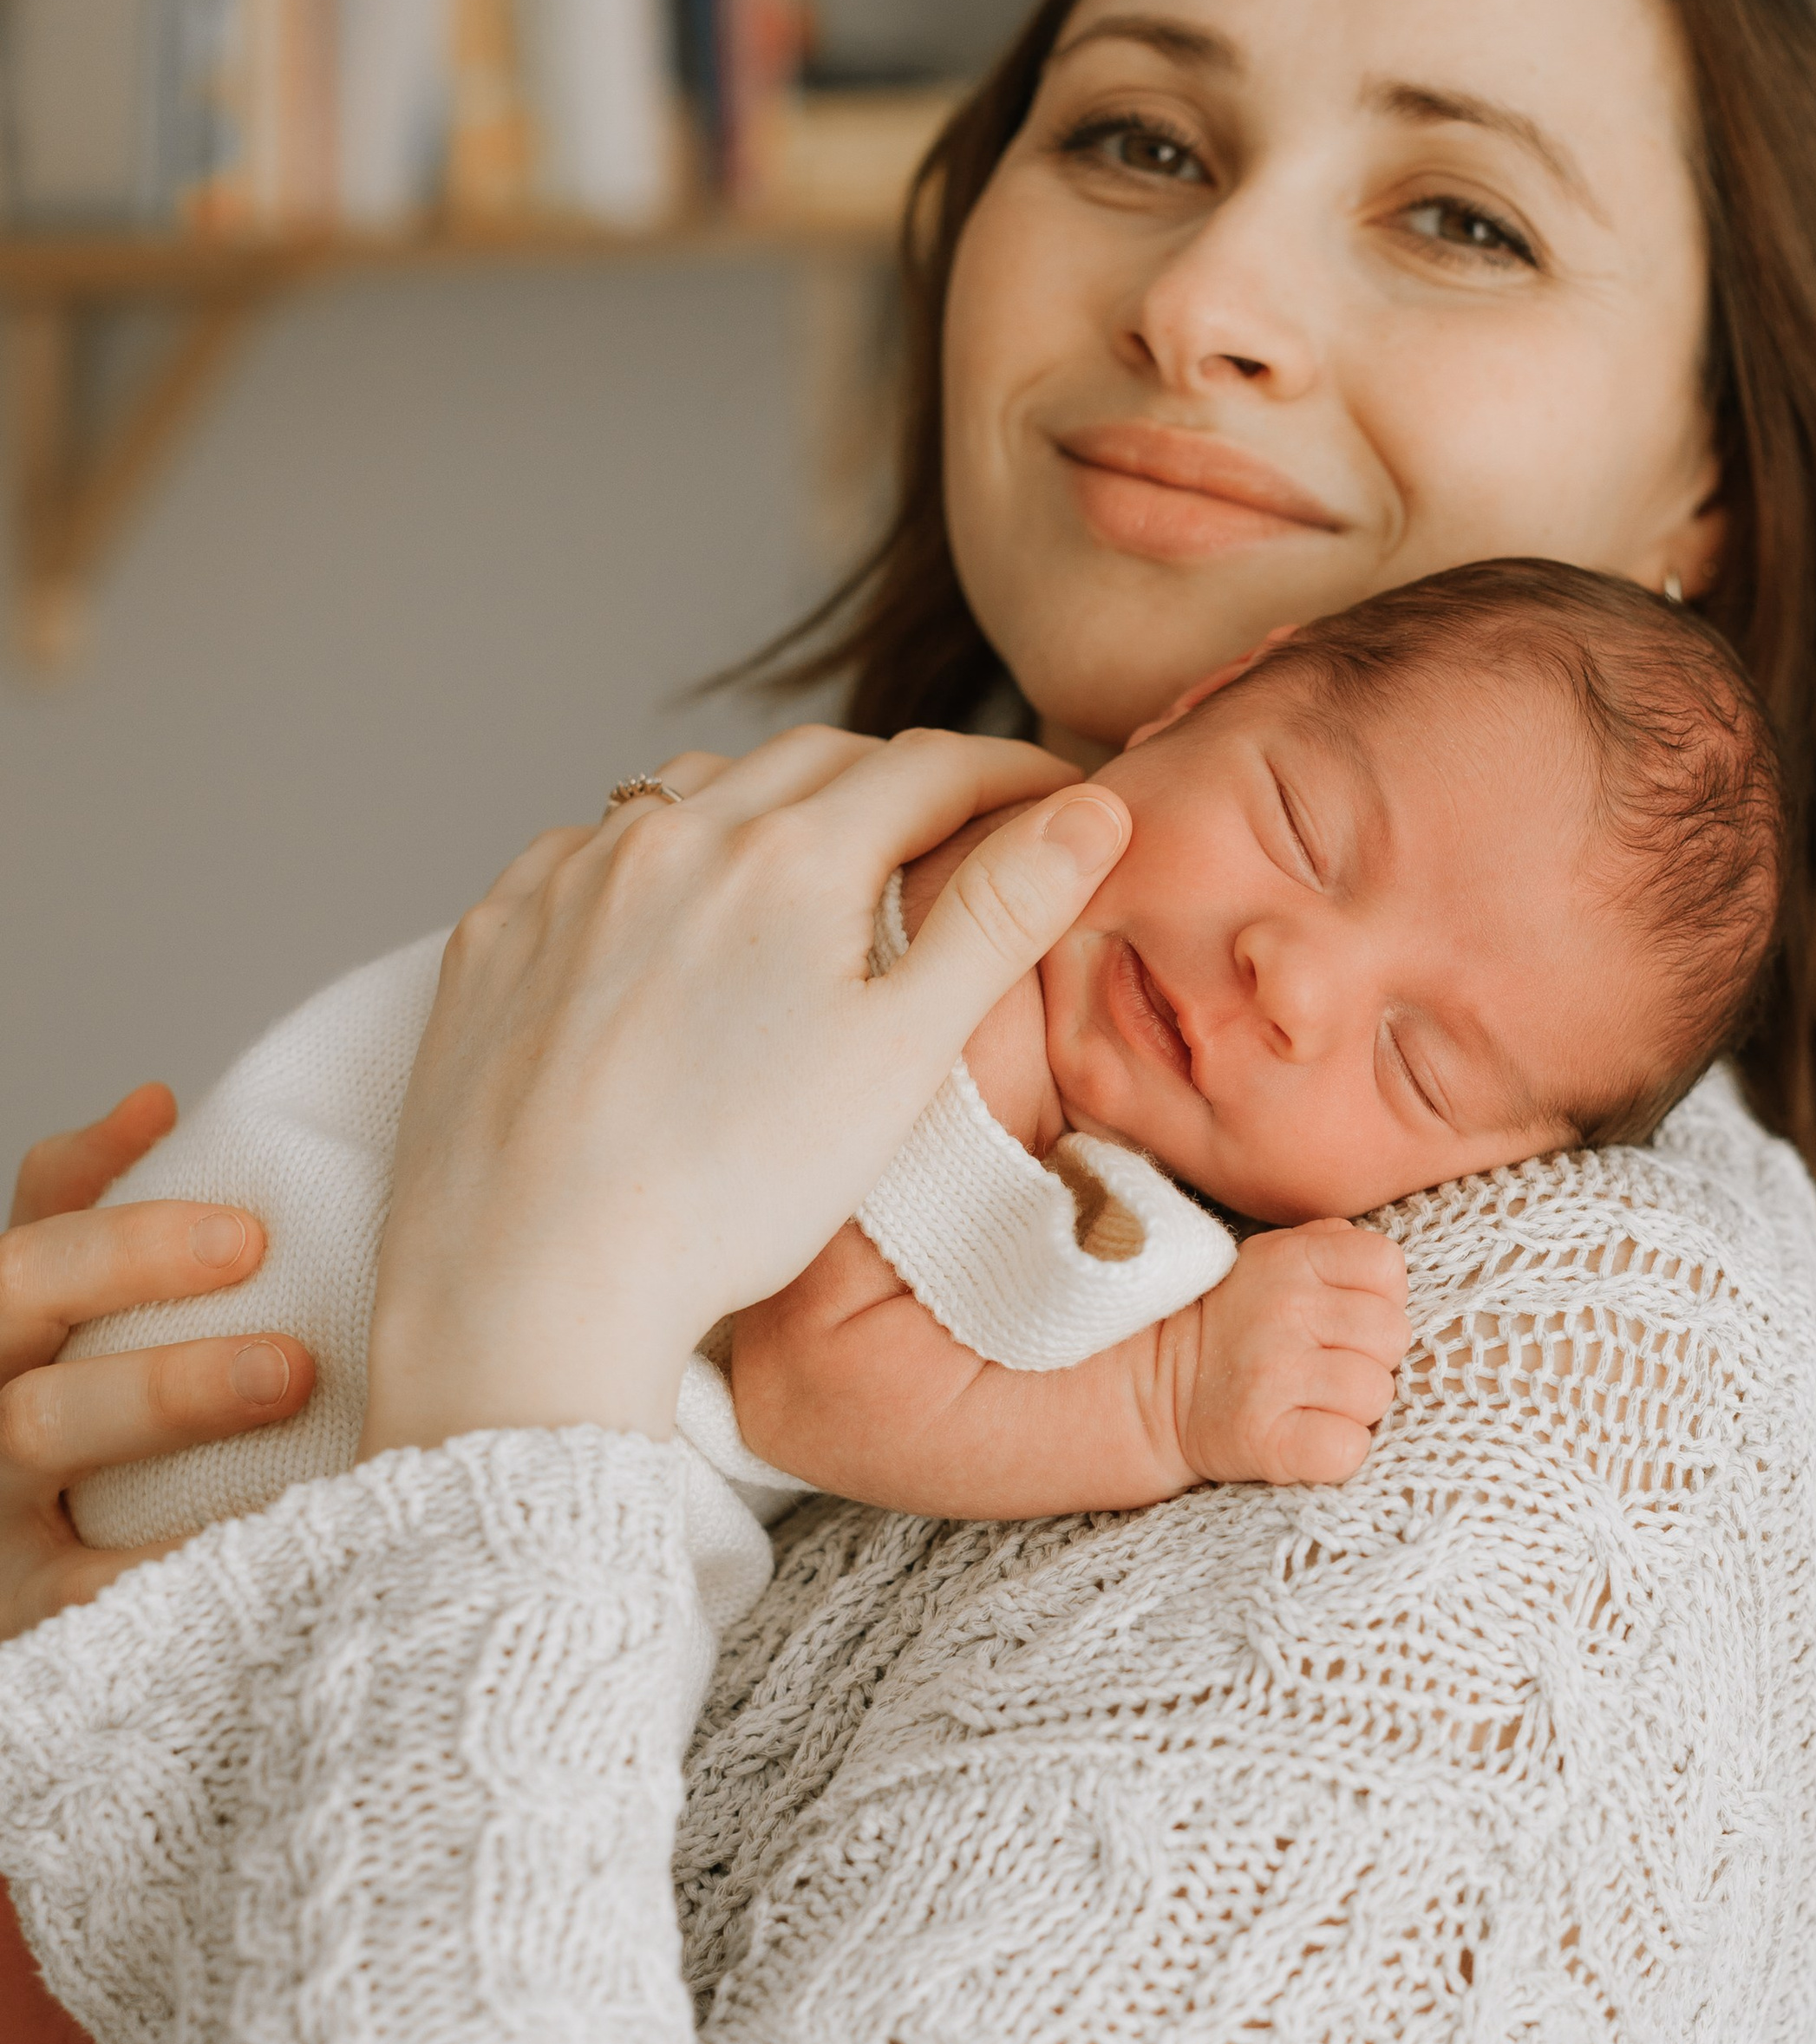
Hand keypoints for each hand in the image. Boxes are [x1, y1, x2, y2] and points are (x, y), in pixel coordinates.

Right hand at [0, 1088, 315, 1646]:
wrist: (21, 1565)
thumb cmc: (71, 1423)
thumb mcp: (56, 1314)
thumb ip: (85, 1209)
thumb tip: (155, 1101)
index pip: (34, 1249)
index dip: (127, 1232)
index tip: (251, 1228)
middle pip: (23, 1329)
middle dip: (145, 1304)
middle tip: (280, 1315)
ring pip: (44, 1434)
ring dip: (165, 1398)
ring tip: (288, 1386)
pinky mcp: (28, 1608)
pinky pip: (94, 1584)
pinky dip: (178, 1555)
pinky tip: (277, 1537)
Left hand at [362, 729, 1131, 1457]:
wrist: (531, 1282)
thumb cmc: (732, 1189)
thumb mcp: (902, 1055)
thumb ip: (999, 916)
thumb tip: (1093, 812)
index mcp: (790, 856)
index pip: (932, 768)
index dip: (1014, 774)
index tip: (1061, 800)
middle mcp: (671, 834)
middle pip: (816, 761)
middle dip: (898, 779)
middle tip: (953, 830)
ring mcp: (569, 877)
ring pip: (694, 790)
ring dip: (771, 805)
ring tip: (815, 868)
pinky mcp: (494, 930)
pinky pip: (588, 850)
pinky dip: (653, 858)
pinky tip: (671, 918)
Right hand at [1172, 1222, 1408, 1486]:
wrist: (1155, 1389)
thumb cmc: (1236, 1324)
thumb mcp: (1272, 1259)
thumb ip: (1332, 1245)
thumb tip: (1388, 1269)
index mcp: (1291, 1259)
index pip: (1385, 1264)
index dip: (1380, 1296)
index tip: (1345, 1319)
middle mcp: (1284, 1310)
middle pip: (1392, 1334)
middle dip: (1371, 1355)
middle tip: (1326, 1364)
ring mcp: (1273, 1376)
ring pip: (1376, 1394)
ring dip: (1354, 1407)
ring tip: (1312, 1400)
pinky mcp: (1266, 1441)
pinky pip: (1347, 1449)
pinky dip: (1337, 1451)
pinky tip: (1307, 1435)